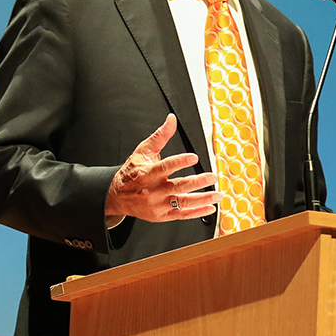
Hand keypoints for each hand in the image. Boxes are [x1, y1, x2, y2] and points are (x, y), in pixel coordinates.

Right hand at [105, 114, 219, 222]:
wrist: (118, 196)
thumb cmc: (132, 173)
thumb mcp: (143, 151)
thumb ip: (160, 136)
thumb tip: (171, 120)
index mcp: (147, 173)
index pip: (165, 167)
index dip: (180, 162)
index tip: (194, 157)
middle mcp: (153, 191)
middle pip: (178, 186)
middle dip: (197, 182)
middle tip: (212, 177)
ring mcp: (157, 205)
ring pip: (182, 203)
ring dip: (202, 199)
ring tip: (217, 195)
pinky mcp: (161, 216)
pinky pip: (181, 215)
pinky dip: (196, 212)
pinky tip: (209, 208)